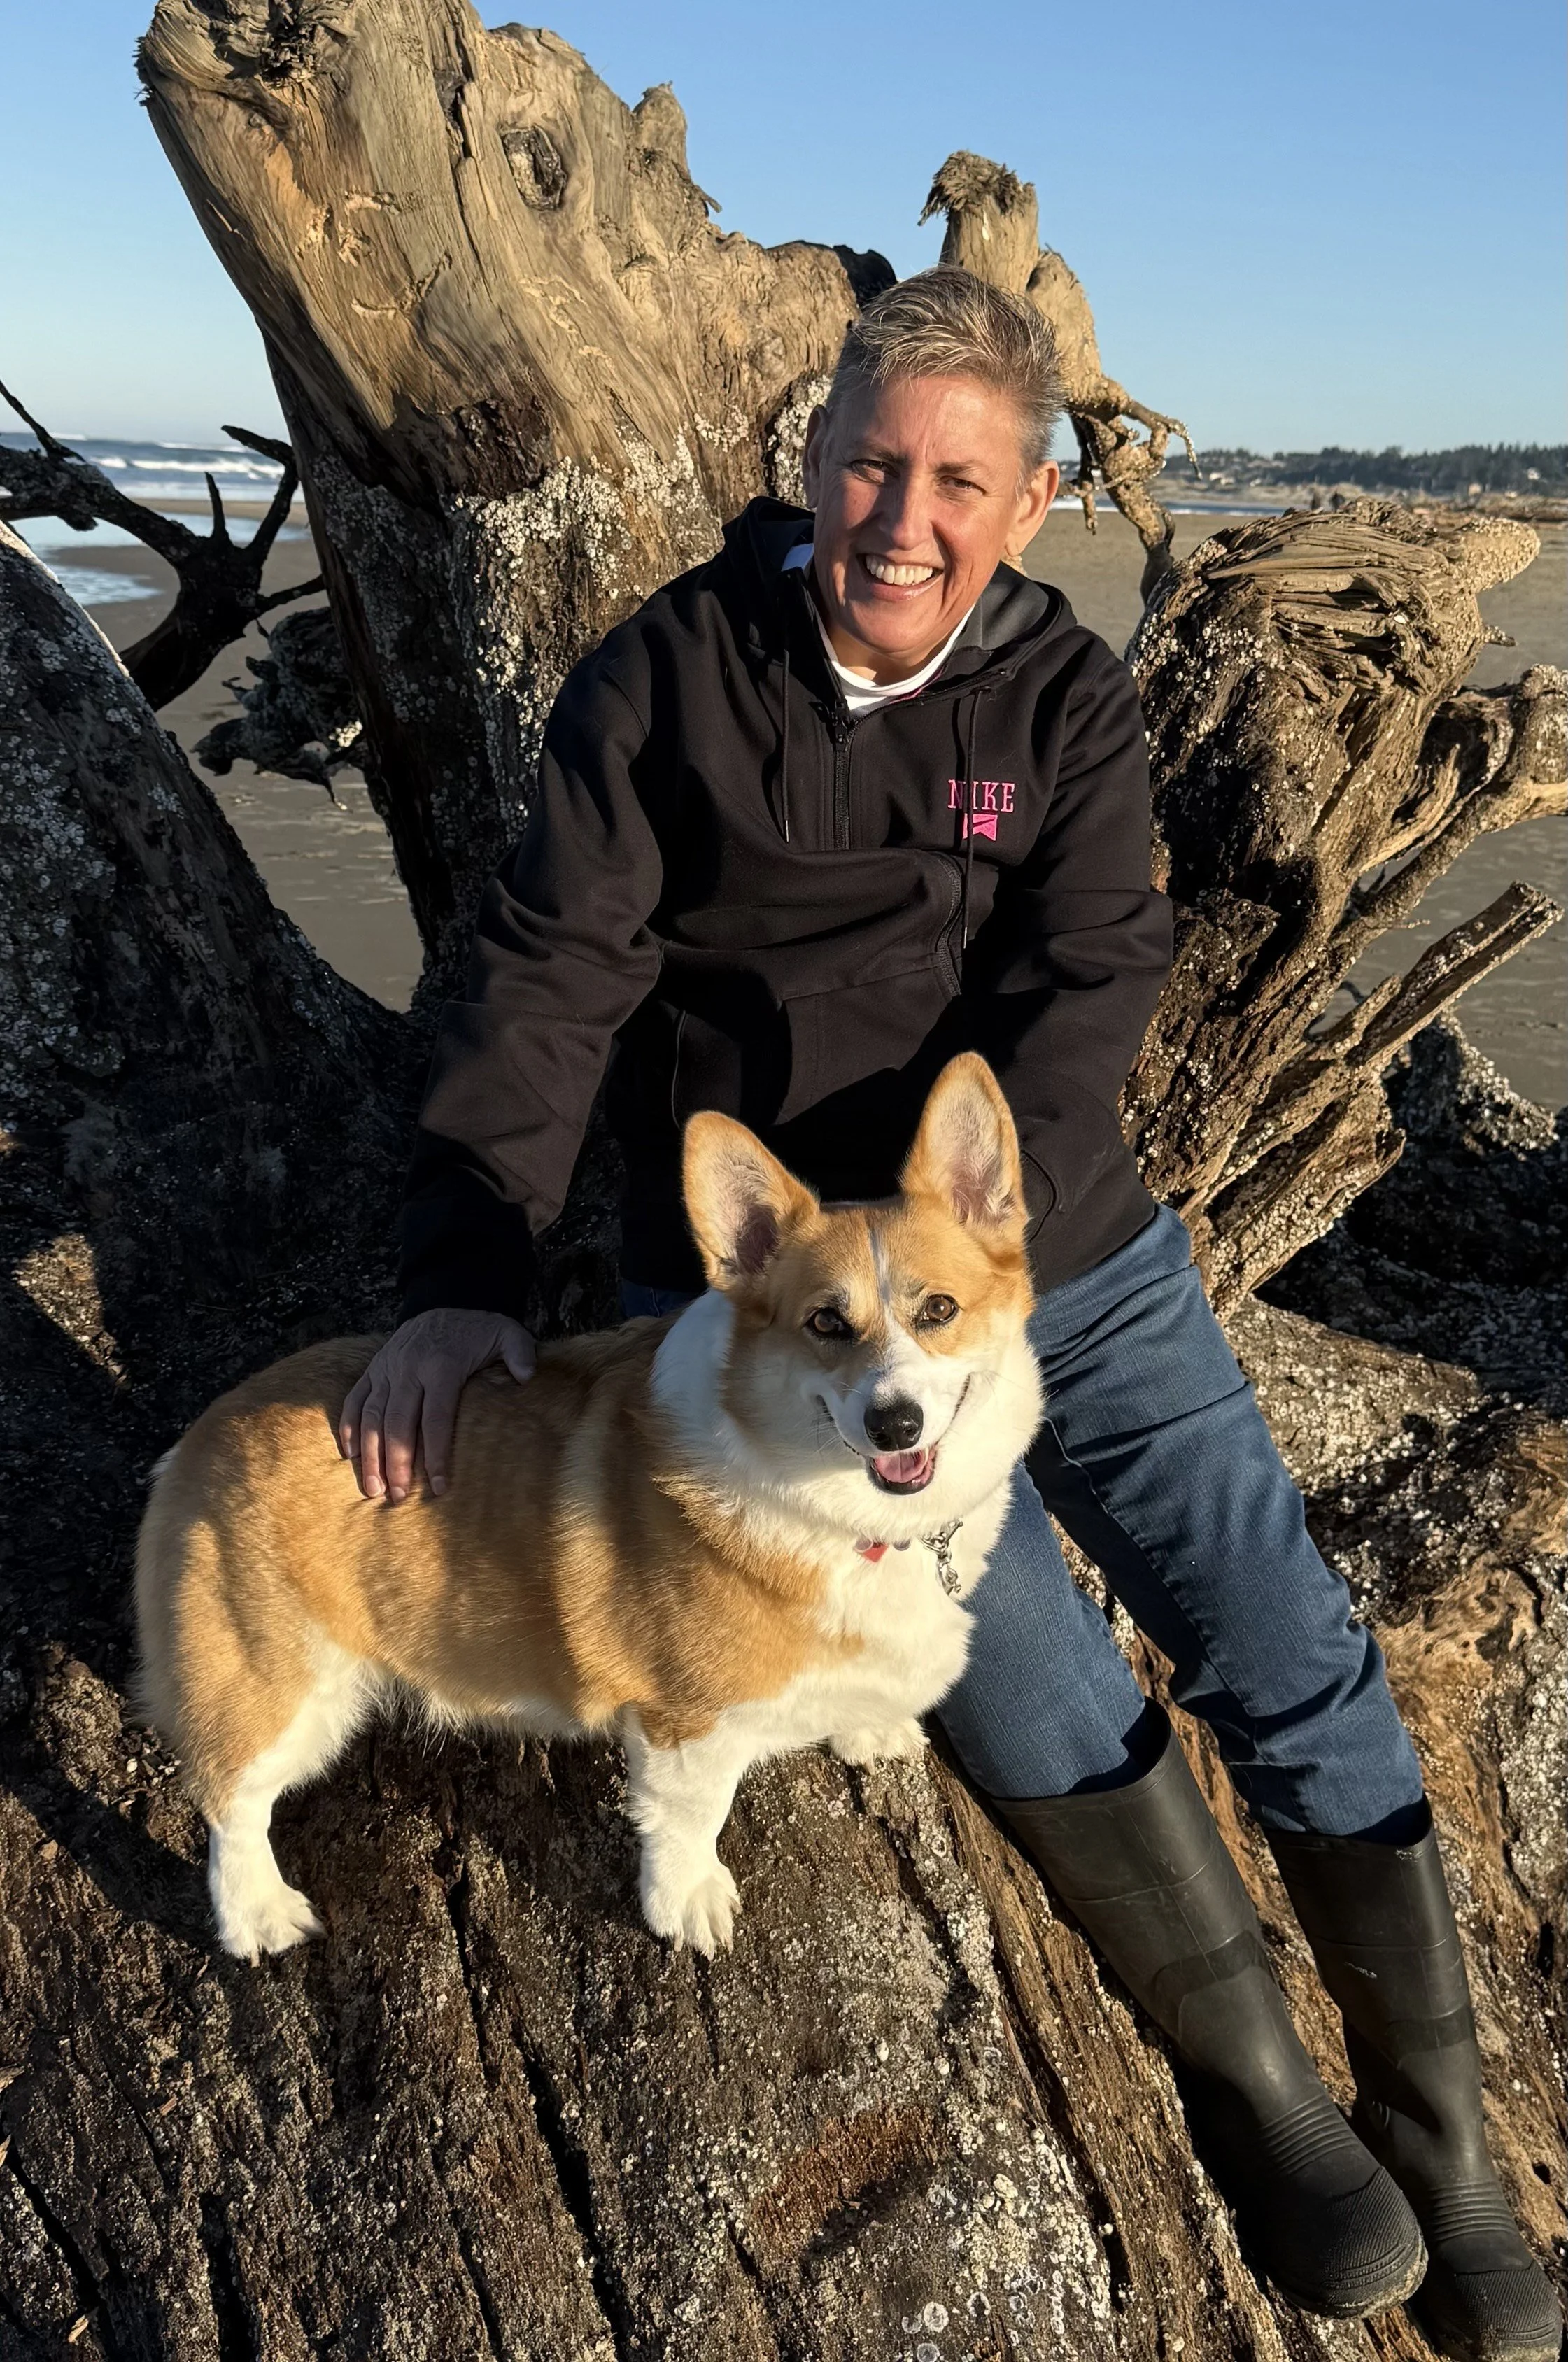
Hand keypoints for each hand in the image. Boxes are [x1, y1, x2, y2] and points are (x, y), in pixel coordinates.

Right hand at [338, 1308, 535, 1502]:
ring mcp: (386, 1369)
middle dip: (396, 1464)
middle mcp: (408, 1369)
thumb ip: (520, 1353)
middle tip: (397, 1498)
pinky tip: (350, 1455)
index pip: (436, 1418)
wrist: (443, 1299)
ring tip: (372, 1489)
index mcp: (441, 1366)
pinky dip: (348, 1427)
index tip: (440, 1487)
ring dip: (370, 1455)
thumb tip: (526, 1376)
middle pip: (397, 1423)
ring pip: (371, 1416)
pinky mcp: (373, 1369)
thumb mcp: (508, 1333)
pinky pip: (354, 1400)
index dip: (436, 1455)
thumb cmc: (478, 1328)